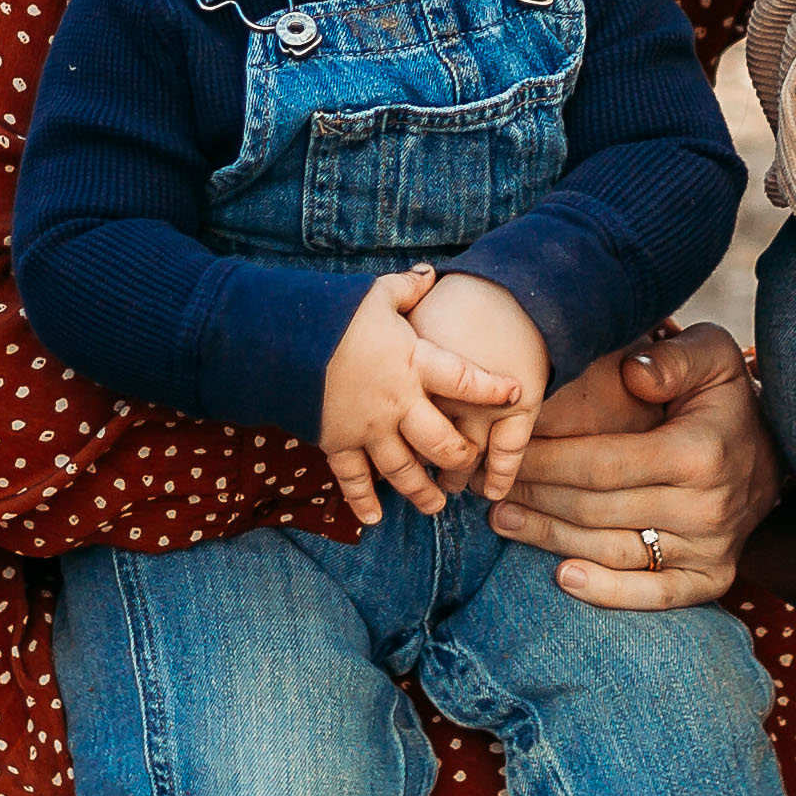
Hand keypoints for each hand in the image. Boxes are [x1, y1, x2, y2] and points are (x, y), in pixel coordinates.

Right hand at [318, 268, 526, 523]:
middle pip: (441, 442)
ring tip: (436, 505)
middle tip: (470, 467)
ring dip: (421, 491)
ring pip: (403, 470)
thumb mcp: (374, 295)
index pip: (464, 381)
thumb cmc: (332, 313)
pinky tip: (374, 519)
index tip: (517, 394)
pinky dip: (362, 501)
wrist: (278, 340)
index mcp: (413, 364)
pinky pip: (353, 479)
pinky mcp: (336, 442)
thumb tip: (431, 275)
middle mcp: (397, 403)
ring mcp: (366, 428)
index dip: (492, 389)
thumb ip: (407, 290)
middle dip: (460, 458)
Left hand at [492, 325, 781, 610]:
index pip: (602, 464)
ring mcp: (712, 547)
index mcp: (700, 452)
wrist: (777, 454)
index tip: (505, 453)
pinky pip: (655, 595)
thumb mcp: (710, 356)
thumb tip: (633, 373)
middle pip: (597, 509)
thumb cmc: (724, 398)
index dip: (546, 462)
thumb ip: (671, 357)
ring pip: (613, 551)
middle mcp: (708, 506)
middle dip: (534, 496)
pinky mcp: (713, 578)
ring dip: (549, 539)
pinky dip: (608, 593)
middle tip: (487, 486)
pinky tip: (563, 578)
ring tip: (502, 520)